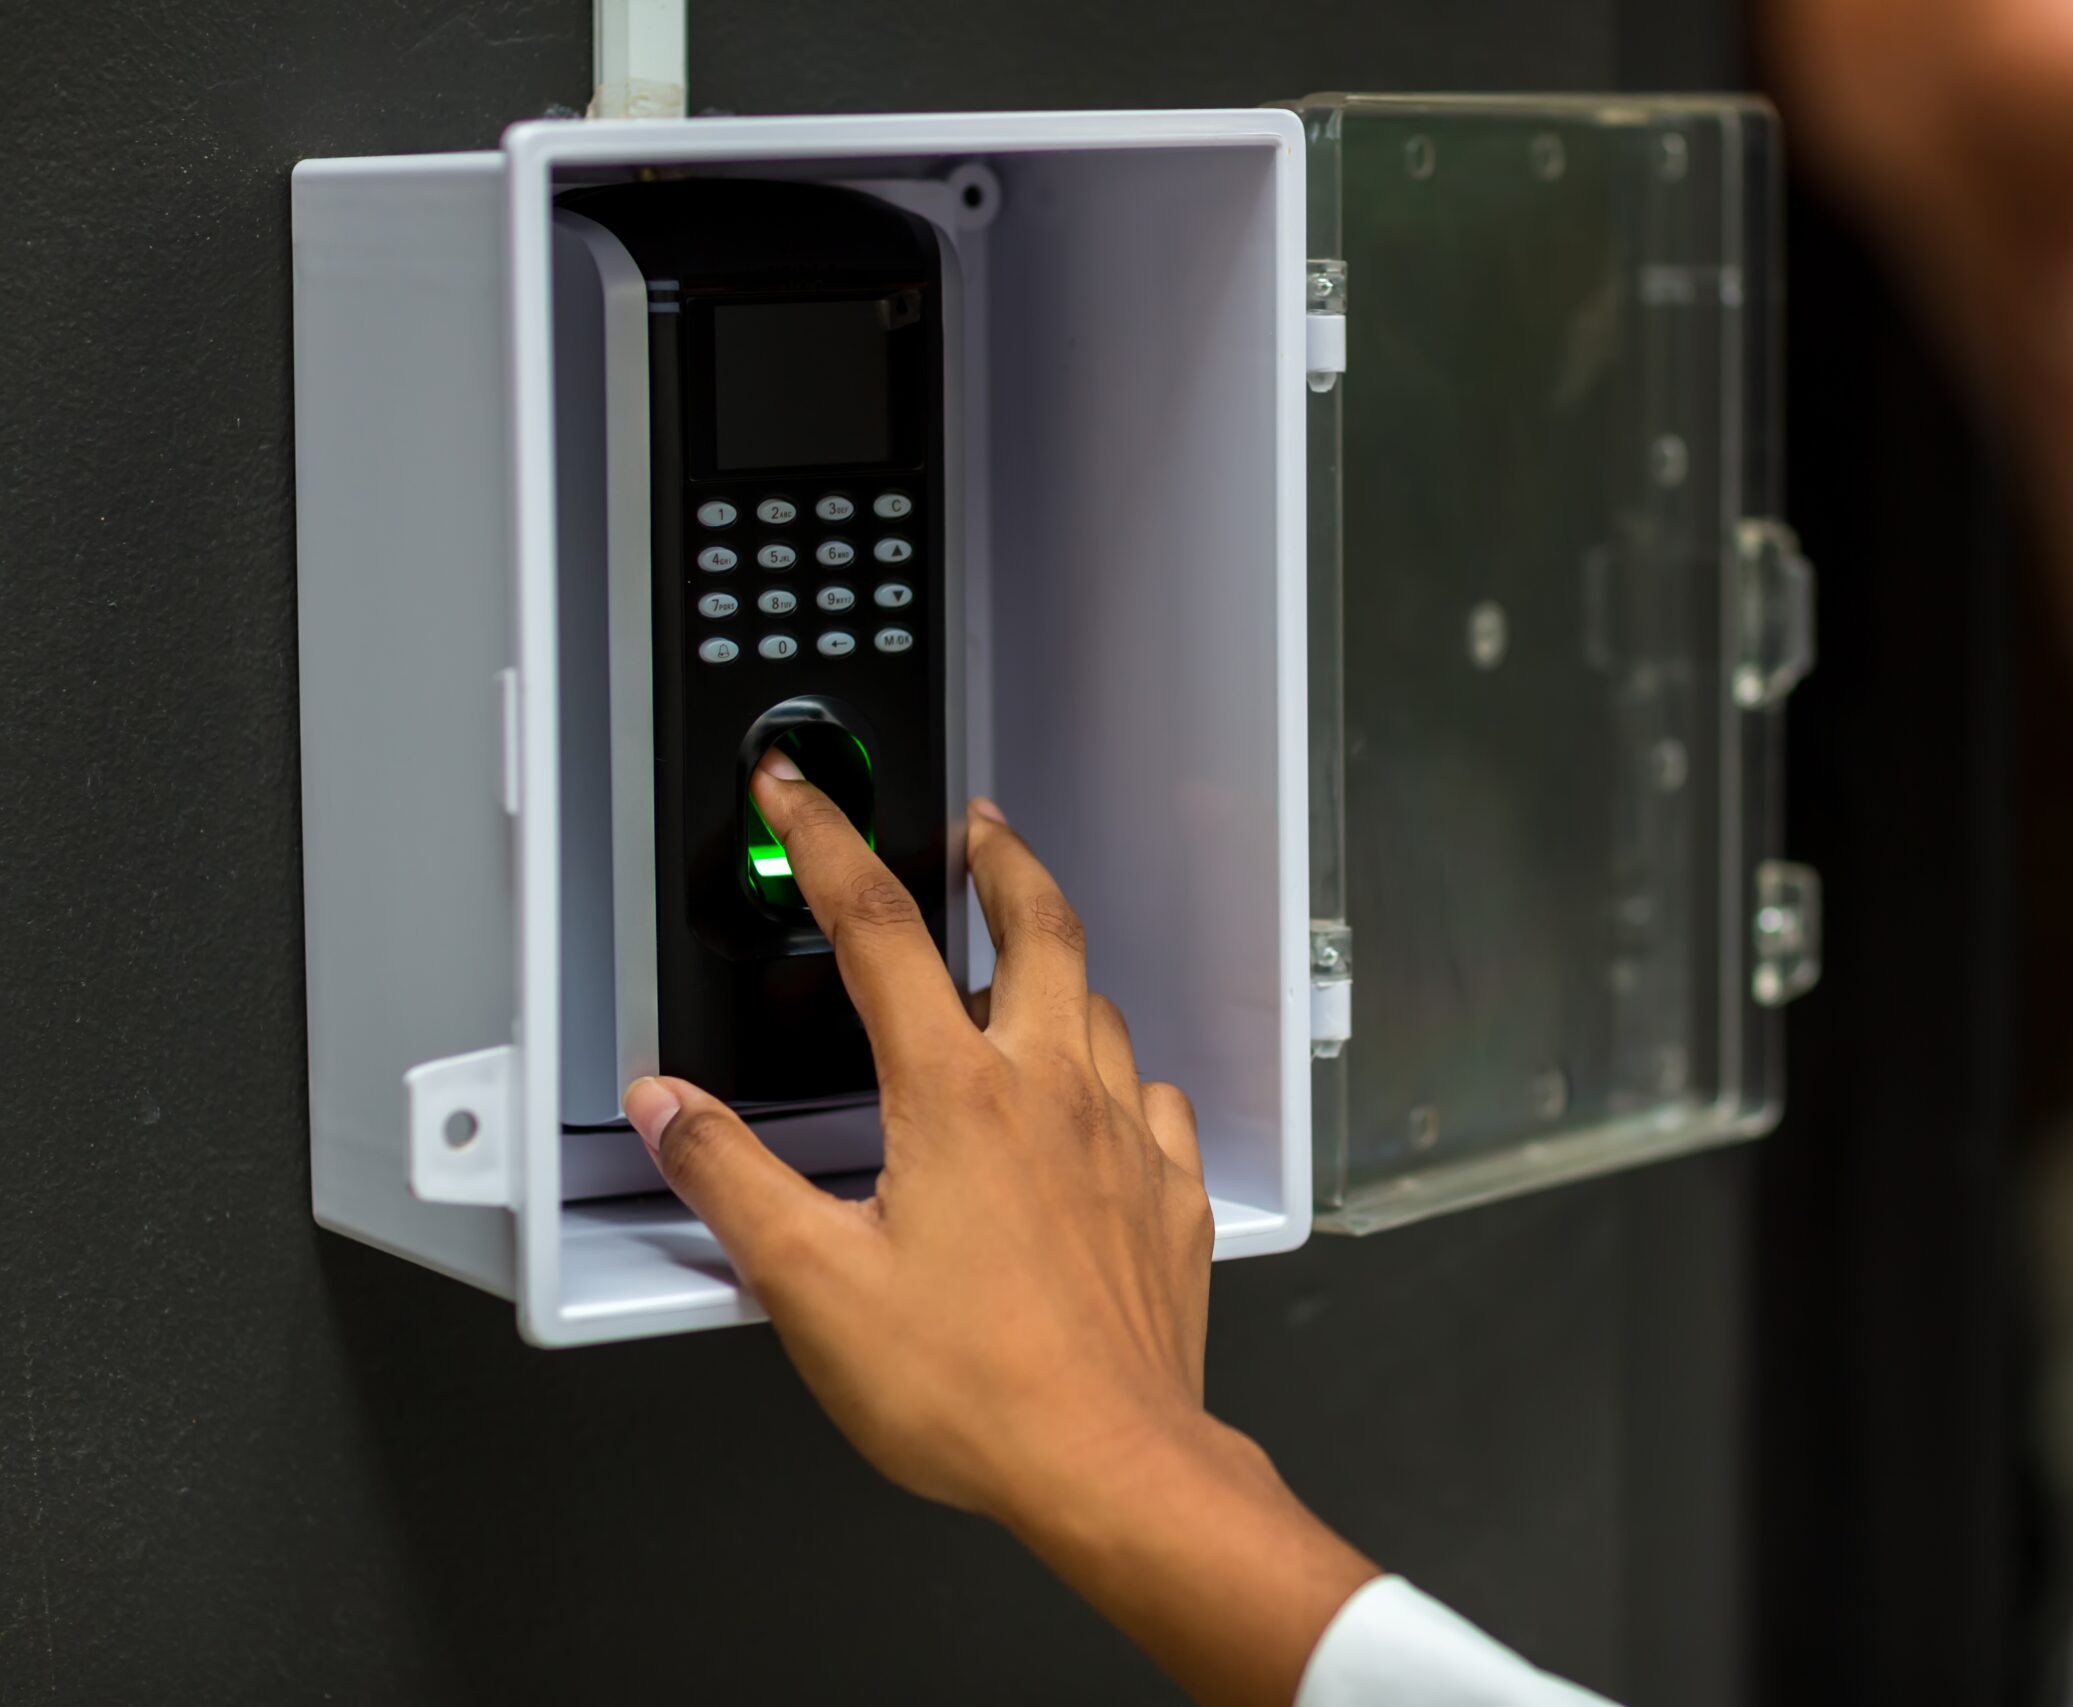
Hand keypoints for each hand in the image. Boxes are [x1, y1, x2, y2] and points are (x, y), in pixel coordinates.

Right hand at [623, 753, 1376, 1706]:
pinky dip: (1121, 1077)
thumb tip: (668, 1109)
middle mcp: (1050, 1092)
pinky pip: (1153, 1102)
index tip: (798, 791)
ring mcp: (1122, 1140)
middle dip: (1001, 859)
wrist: (1110, 1461)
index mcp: (956, 1095)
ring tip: (1030, 956)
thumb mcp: (812, 1285)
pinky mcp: (1171, 1197)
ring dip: (1060, 967)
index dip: (826, 842)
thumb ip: (732, 1181)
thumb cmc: (972, 1387)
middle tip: (979, 826)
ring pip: (1100, 1009)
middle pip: (1038, 927)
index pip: (877, 927)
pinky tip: (1108, 1097)